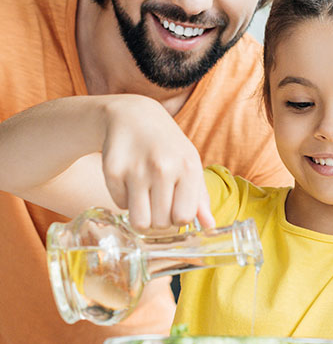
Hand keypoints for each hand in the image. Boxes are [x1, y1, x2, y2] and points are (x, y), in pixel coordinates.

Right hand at [101, 96, 213, 230]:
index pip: (184, 217)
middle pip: (160, 224)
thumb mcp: (190, 164)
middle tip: (158, 203)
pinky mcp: (112, 170)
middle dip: (160, 220)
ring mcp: (136, 169)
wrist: (133, 117)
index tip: (175, 209)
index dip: (178, 219)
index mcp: (188, 167)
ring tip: (146, 199)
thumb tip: (210, 227)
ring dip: (142, 216)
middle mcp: (163, 168)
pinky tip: (130, 182)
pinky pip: (119, 205)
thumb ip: (201, 198)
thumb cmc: (169, 146)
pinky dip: (124, 199)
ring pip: (139, 222)